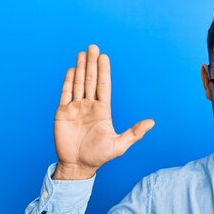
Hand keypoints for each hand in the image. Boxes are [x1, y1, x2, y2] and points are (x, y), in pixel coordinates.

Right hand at [53, 44, 154, 179]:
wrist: (78, 166)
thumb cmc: (99, 156)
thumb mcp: (120, 146)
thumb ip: (134, 133)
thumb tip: (152, 122)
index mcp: (103, 111)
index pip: (104, 86)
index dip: (104, 71)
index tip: (104, 57)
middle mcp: (89, 106)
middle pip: (91, 81)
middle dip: (91, 64)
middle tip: (93, 47)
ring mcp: (75, 108)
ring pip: (78, 84)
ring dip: (80, 68)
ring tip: (82, 53)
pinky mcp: (62, 113)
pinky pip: (65, 94)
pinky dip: (68, 82)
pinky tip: (71, 70)